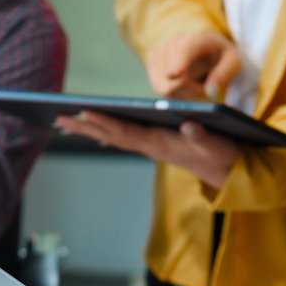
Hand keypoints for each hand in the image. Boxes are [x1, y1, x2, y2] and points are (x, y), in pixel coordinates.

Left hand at [55, 112, 238, 188]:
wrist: (227, 172)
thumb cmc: (222, 155)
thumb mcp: (217, 146)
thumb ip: (203, 137)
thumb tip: (188, 126)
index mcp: (160, 144)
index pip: (126, 132)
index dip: (104, 122)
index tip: (83, 113)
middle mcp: (149, 146)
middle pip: (110, 136)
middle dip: (85, 126)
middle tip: (58, 118)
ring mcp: (149, 147)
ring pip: (112, 138)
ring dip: (88, 130)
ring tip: (64, 122)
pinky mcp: (153, 145)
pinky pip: (122, 139)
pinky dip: (104, 132)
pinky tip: (92, 130)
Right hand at [145, 31, 241, 100]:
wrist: (204, 46)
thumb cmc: (220, 54)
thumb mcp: (233, 62)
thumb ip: (224, 74)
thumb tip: (210, 91)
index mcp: (197, 40)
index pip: (185, 52)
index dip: (178, 64)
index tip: (173, 75)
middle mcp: (172, 43)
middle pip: (175, 81)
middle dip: (192, 91)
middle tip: (206, 87)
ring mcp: (158, 53)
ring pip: (165, 88)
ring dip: (183, 93)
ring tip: (195, 83)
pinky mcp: (150, 64)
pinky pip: (159, 89)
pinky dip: (173, 92)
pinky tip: (183, 84)